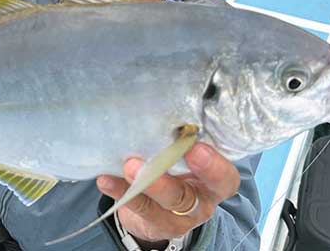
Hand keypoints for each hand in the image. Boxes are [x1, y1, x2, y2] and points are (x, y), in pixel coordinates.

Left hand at [97, 143, 240, 242]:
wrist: (163, 206)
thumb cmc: (180, 167)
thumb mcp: (189, 156)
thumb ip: (183, 140)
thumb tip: (159, 106)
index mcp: (216, 182)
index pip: (224, 178)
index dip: (213, 167)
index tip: (195, 148)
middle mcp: (200, 202)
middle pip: (186, 196)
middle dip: (163, 180)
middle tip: (140, 162)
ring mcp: (177, 217)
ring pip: (160, 205)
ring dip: (140, 186)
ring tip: (126, 167)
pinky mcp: (154, 223)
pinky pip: (136, 208)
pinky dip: (119, 192)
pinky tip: (105, 179)